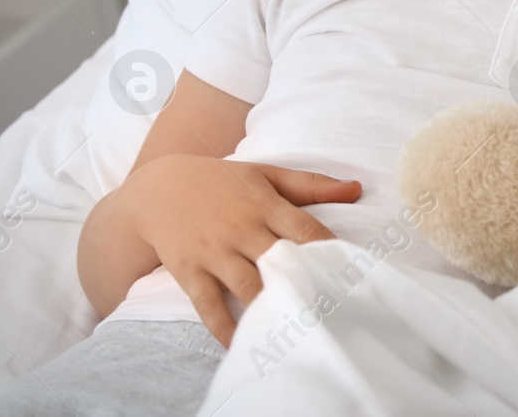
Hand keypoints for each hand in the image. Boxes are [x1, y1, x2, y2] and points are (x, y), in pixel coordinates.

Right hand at [123, 154, 361, 346]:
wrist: (159, 189)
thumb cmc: (223, 182)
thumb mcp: (267, 174)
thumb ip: (312, 185)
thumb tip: (358, 188)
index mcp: (264, 205)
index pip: (306, 230)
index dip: (329, 251)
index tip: (350, 273)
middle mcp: (241, 229)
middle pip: (280, 260)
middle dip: (305, 282)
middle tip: (333, 309)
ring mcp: (214, 252)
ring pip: (247, 285)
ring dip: (270, 307)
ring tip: (296, 329)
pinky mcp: (189, 271)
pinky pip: (209, 305)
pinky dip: (224, 327)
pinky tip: (242, 344)